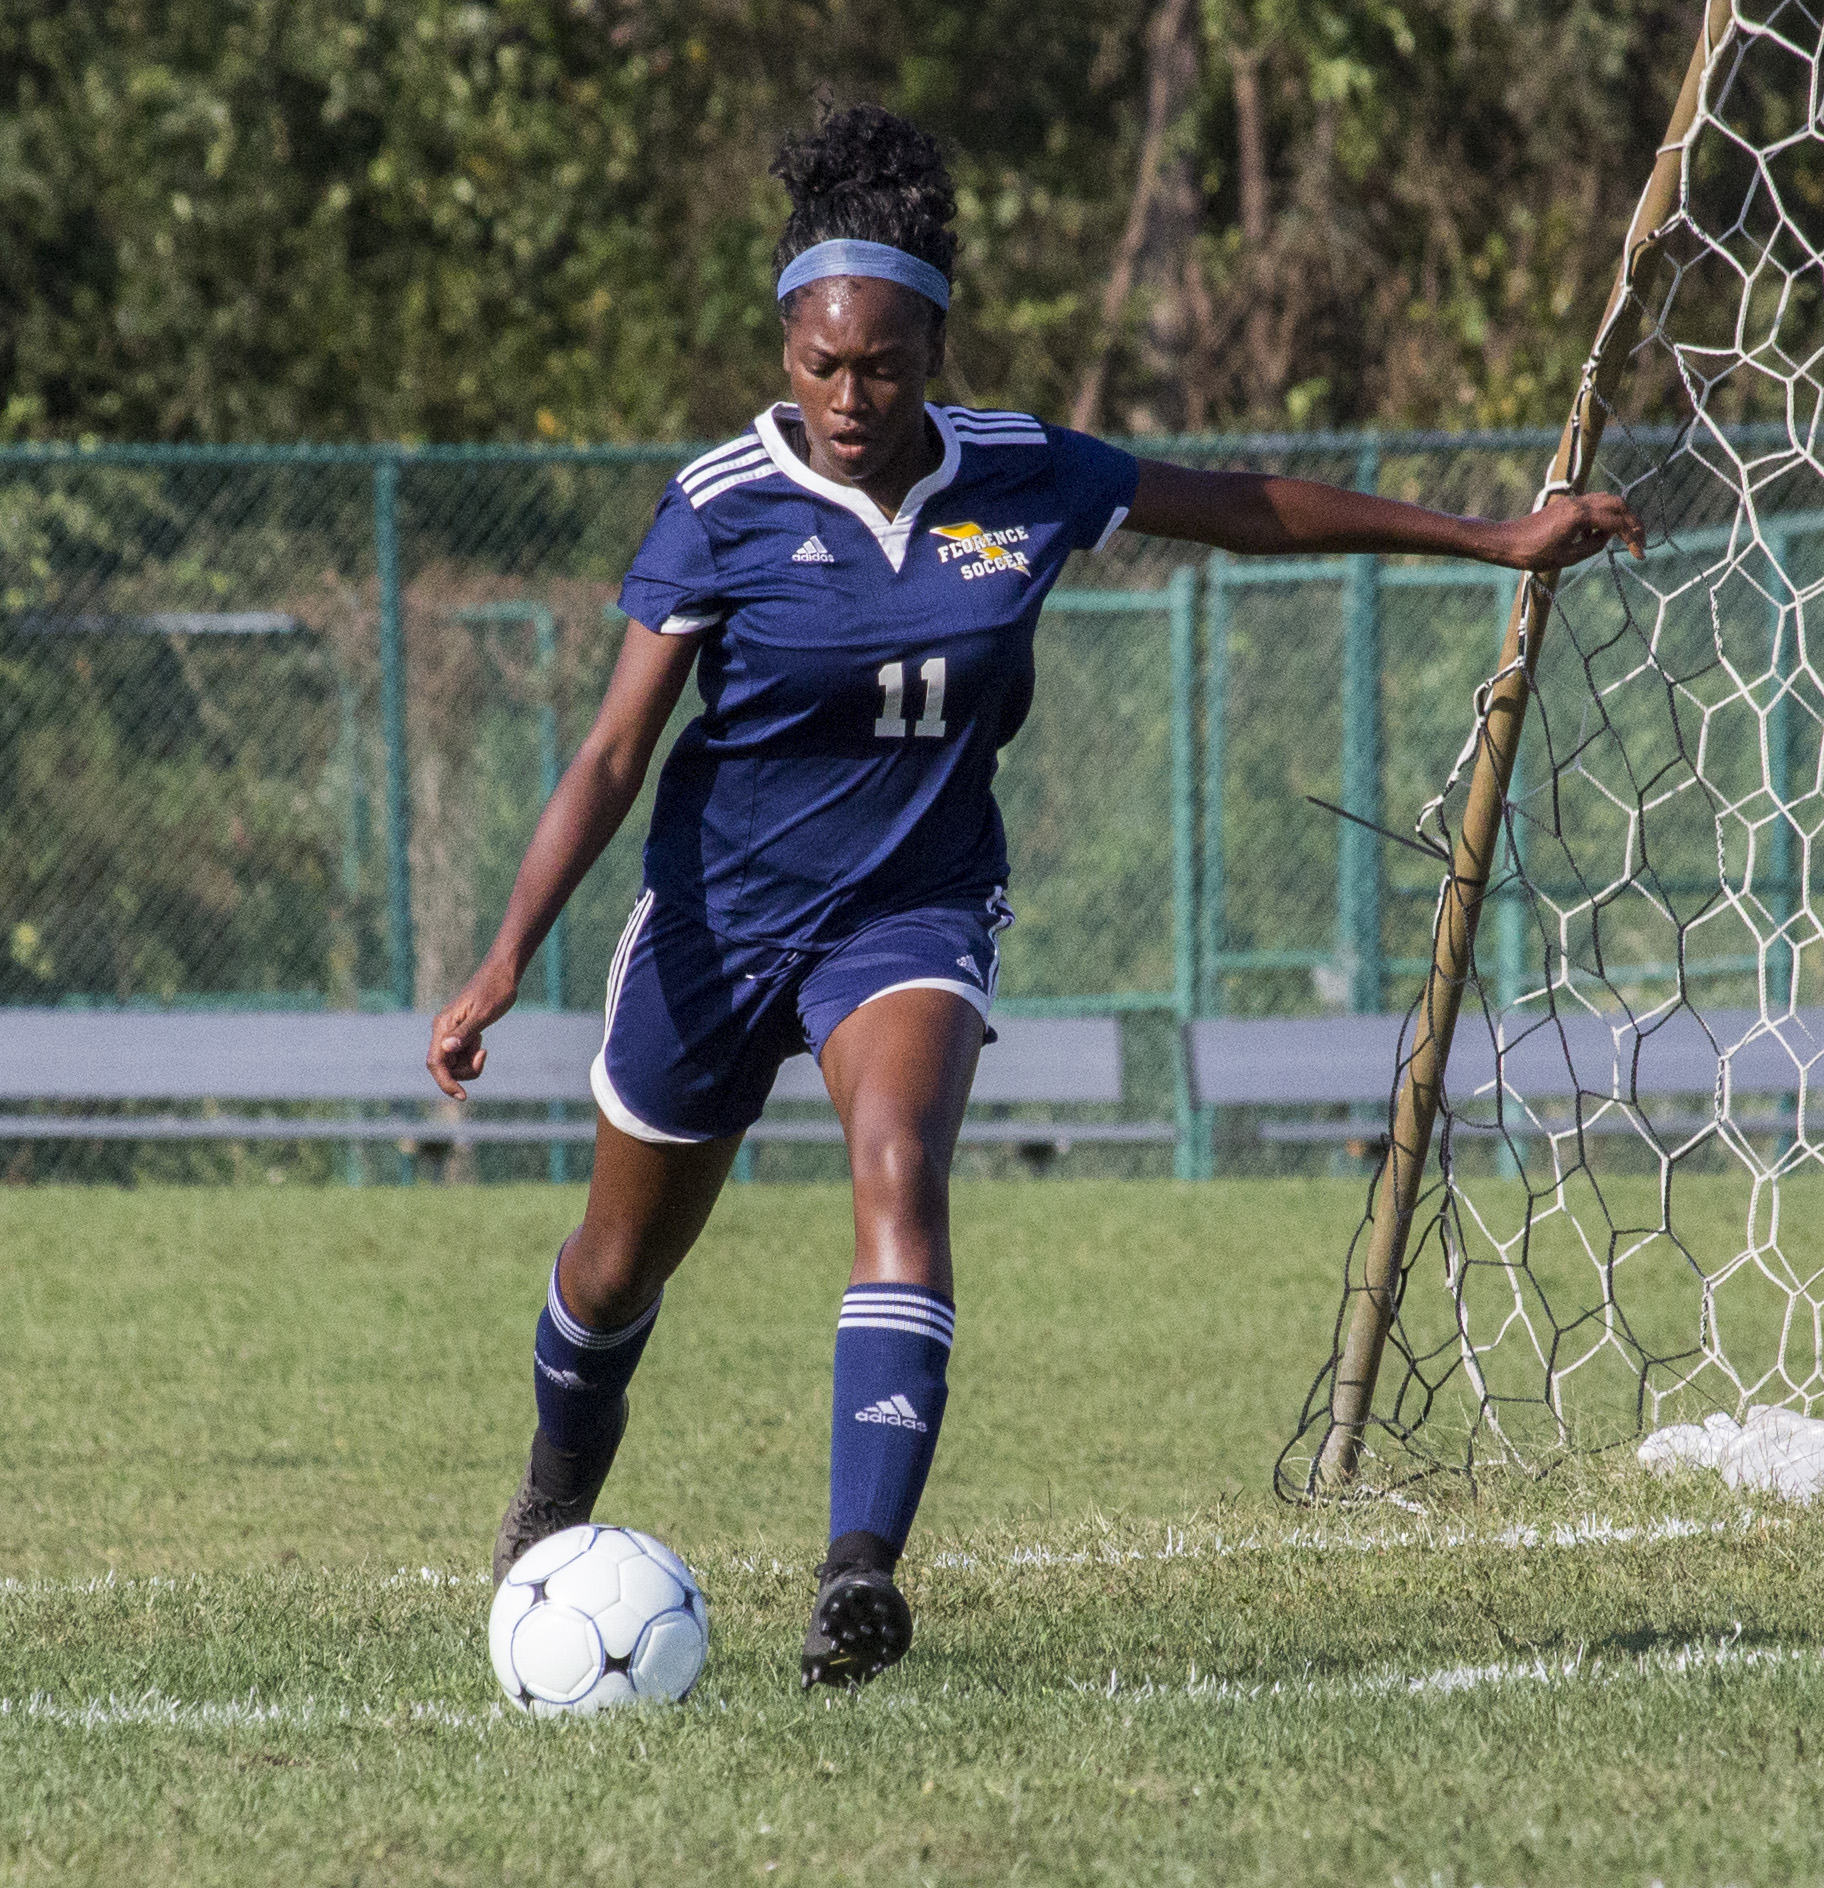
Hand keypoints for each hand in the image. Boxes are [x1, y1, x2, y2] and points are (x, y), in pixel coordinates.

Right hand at [427, 957, 519, 1099]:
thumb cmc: (496, 990)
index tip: (463, 1097)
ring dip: (469, 1062)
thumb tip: (446, 1049)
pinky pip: (460, 1054)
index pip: (436, 1063)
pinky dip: (472, 1054)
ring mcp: (448, 1032)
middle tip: (484, 1053)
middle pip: (445, 1067)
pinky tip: (481, 1040)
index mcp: (443, 1026)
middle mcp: (441, 1030)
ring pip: (453, 1063)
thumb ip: (465, 1032)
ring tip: (482, 1043)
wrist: (503, 972)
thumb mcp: (484, 1014)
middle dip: (465, 1071)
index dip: (447, 1083)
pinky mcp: (458, 1032)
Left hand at [1495, 491, 1645, 571]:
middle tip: (1637, 542)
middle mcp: (1579, 503)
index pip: (1617, 523)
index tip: (1639, 556)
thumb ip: (1593, 547)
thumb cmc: (1532, 554)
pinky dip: (1601, 517)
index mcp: (1580, 516)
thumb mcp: (1566, 558)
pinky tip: (1593, 537)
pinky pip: (1593, 505)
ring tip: (1619, 540)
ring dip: (1618, 517)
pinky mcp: (1566, 505)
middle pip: (1618, 504)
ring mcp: (1572, 501)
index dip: (1633, 539)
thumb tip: (1608, 536)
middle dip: (1632, 522)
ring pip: (1607, 501)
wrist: (1506, 542)